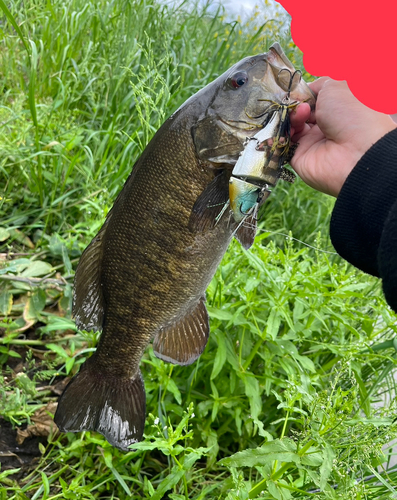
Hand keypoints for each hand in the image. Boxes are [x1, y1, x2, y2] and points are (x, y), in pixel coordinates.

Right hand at [289, 78, 396, 196]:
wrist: (355, 154)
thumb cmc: (352, 115)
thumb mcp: (337, 86)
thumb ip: (319, 85)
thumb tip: (304, 92)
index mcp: (338, 110)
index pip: (314, 99)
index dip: (304, 93)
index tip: (298, 90)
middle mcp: (326, 127)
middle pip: (300, 113)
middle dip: (295, 105)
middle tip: (299, 103)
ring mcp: (312, 143)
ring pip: (291, 126)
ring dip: (291, 117)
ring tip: (300, 115)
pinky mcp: (299, 157)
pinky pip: (283, 144)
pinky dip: (280, 135)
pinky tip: (288, 127)